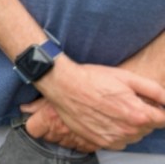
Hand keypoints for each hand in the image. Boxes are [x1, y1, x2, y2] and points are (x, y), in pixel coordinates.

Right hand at [32, 58, 164, 149]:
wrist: (63, 85)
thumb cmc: (92, 79)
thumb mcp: (126, 76)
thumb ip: (154, 90)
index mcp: (139, 114)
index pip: (163, 119)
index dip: (157, 109)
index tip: (147, 102)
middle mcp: (129, 130)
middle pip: (148, 127)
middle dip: (143, 115)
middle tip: (125, 101)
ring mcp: (115, 138)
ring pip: (134, 135)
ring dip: (130, 124)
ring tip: (113, 108)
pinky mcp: (101, 142)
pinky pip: (119, 141)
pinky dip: (117, 131)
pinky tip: (106, 117)